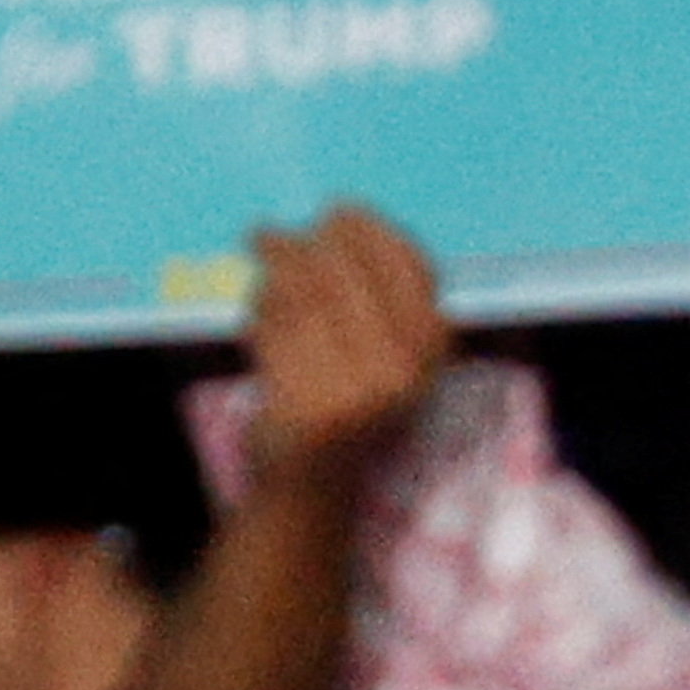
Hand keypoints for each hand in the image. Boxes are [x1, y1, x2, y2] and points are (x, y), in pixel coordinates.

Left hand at [233, 206, 449, 494]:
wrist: (315, 478)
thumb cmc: (347, 395)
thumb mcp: (386, 346)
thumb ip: (380, 290)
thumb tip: (345, 212)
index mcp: (434, 346)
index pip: (409, 264)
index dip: (370, 230)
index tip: (339, 211)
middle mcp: (406, 366)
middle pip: (349, 273)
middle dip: (305, 242)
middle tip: (270, 231)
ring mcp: (359, 389)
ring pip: (305, 296)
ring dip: (274, 264)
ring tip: (259, 246)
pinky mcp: (310, 405)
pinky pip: (277, 331)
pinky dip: (259, 308)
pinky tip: (255, 301)